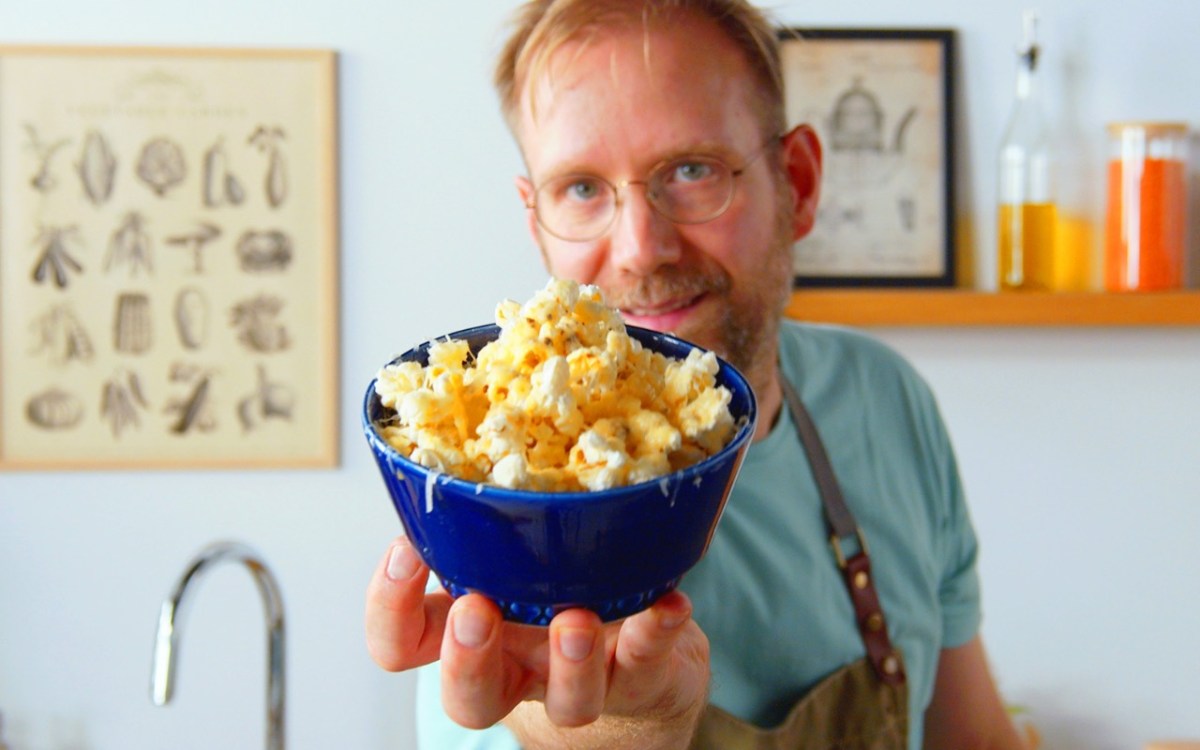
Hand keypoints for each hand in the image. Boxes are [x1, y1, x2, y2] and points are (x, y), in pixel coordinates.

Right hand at [366, 536, 710, 745]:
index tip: (405, 551)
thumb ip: (484, 512)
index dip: (391, 609)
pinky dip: (657, 630)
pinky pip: (649, 661)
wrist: (637, 664)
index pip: (402, 642)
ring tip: (576, 619)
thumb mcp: (507, 554)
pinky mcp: (641, 675)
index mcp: (470, 629)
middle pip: (469, 697)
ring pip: (567, 701)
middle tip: (476, 609)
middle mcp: (518, 665)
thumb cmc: (556, 592)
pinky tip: (668, 603)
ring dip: (570, 661)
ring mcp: (579, 679)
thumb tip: (466, 424)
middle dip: (467, 658)